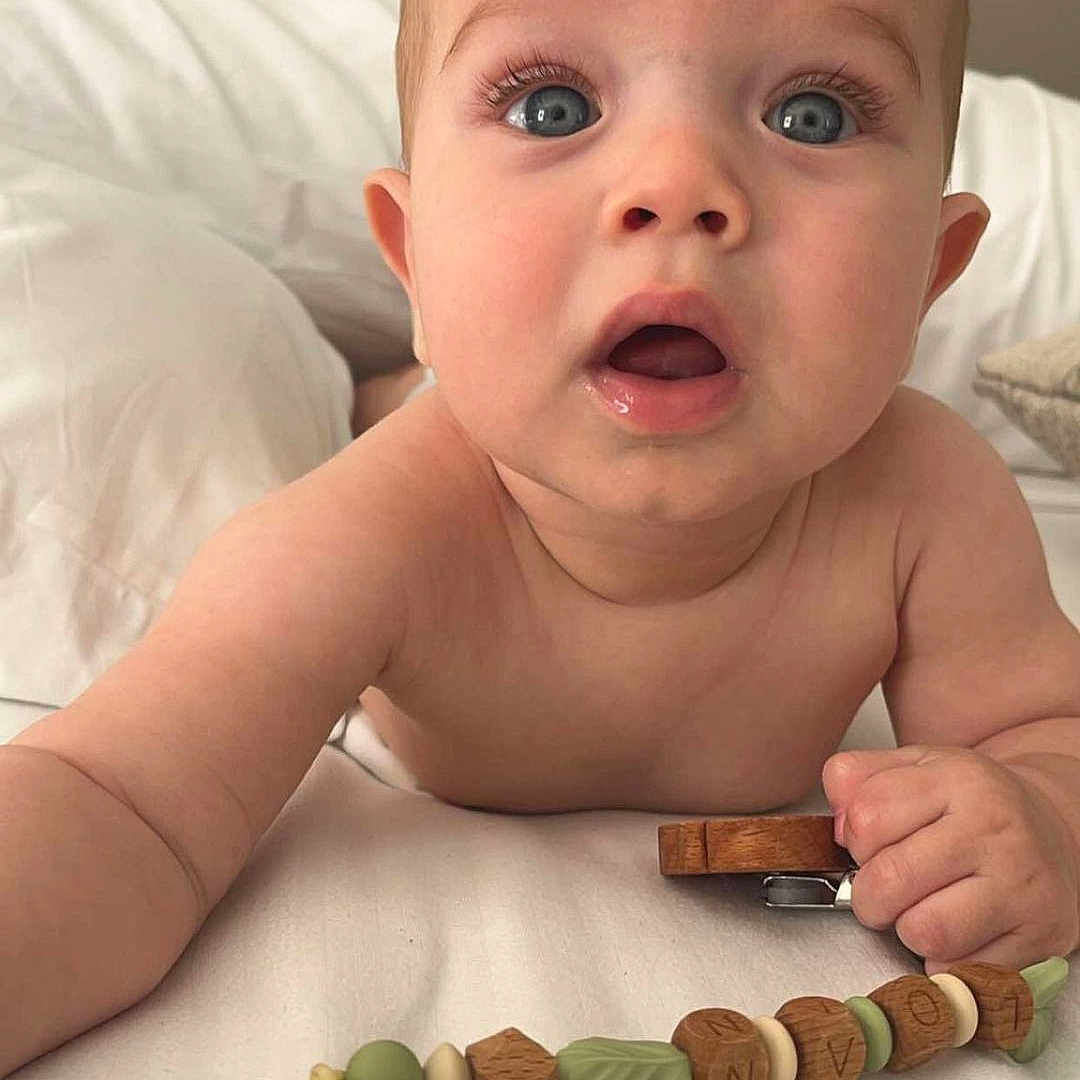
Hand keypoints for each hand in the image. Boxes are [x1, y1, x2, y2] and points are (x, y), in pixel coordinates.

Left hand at [822, 745, 1079, 973]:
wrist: (1056, 830)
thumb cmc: (972, 804)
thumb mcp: (914, 767)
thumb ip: (858, 778)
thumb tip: (836, 824)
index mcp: (956, 780)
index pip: (866, 817)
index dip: (853, 840)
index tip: (868, 846)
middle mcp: (993, 829)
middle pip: (889, 879)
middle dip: (869, 895)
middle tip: (882, 891)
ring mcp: (1020, 885)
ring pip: (926, 931)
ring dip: (908, 930)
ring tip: (921, 911)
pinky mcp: (1040, 936)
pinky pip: (963, 971)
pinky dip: (946, 962)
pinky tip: (955, 935)